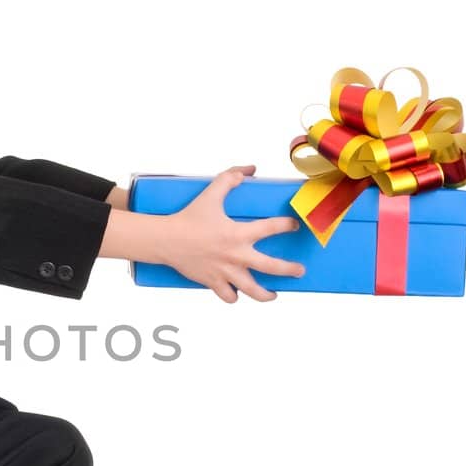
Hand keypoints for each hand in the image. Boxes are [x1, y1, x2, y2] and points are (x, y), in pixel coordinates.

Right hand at [163, 165, 305, 302]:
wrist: (165, 240)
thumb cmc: (188, 217)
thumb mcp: (210, 193)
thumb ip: (230, 178)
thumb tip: (250, 169)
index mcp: (238, 233)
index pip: (272, 228)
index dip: (287, 225)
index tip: (294, 226)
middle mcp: (235, 256)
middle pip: (271, 267)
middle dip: (290, 269)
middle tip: (300, 270)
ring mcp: (225, 272)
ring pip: (253, 291)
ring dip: (266, 295)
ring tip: (273, 294)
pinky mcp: (212, 282)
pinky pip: (229, 297)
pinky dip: (234, 296)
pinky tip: (238, 293)